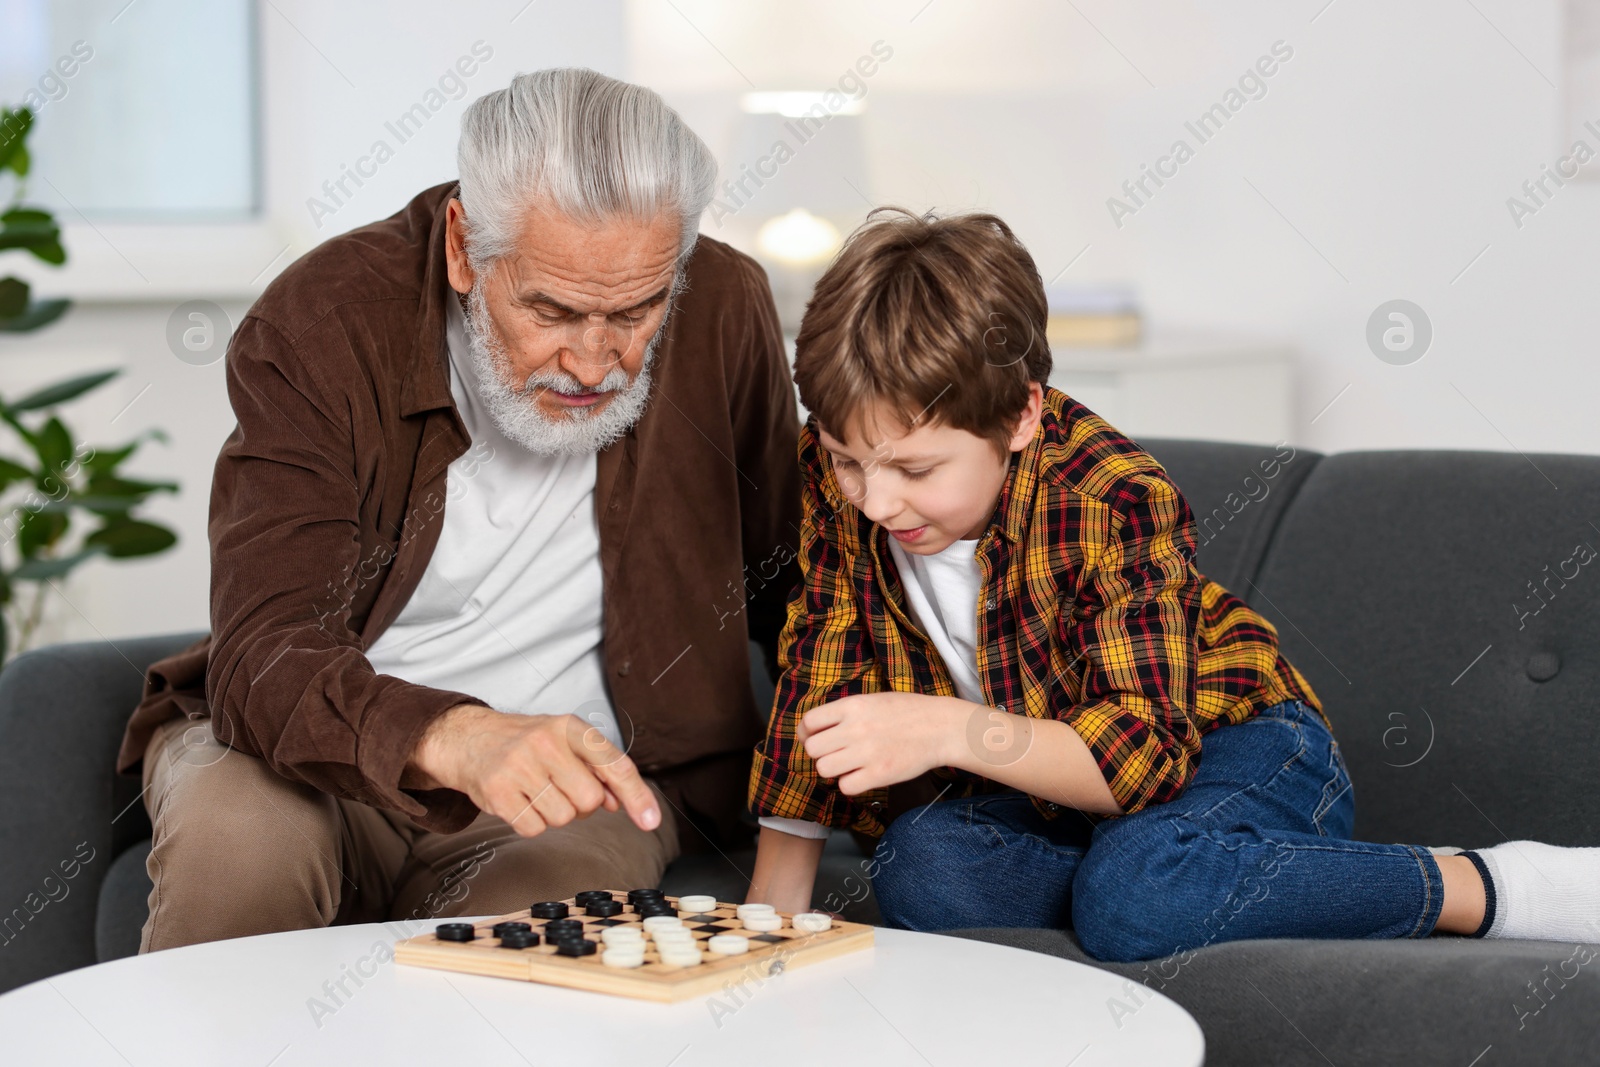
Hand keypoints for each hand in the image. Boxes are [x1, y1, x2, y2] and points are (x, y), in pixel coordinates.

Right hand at [408, 704, 660, 836]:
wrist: (468, 739)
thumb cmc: (527, 743)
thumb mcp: (565, 742)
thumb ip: (597, 770)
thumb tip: (622, 803)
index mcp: (569, 727)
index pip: (614, 764)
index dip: (637, 795)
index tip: (651, 821)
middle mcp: (546, 742)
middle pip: (589, 800)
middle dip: (582, 805)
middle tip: (561, 788)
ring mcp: (519, 767)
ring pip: (563, 818)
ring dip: (555, 814)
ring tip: (537, 791)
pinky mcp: (498, 793)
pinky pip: (535, 829)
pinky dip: (532, 823)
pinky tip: (520, 801)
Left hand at [800, 692, 963, 794]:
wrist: (941, 727)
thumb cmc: (908, 712)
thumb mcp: (872, 700)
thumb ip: (845, 712)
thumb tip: (816, 727)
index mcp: (852, 706)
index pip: (808, 722)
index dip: (808, 733)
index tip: (817, 738)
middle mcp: (856, 728)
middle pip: (812, 749)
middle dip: (821, 753)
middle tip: (836, 753)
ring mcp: (867, 752)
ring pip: (824, 769)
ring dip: (833, 770)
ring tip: (849, 765)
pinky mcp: (880, 774)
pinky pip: (845, 787)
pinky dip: (850, 784)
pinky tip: (862, 775)